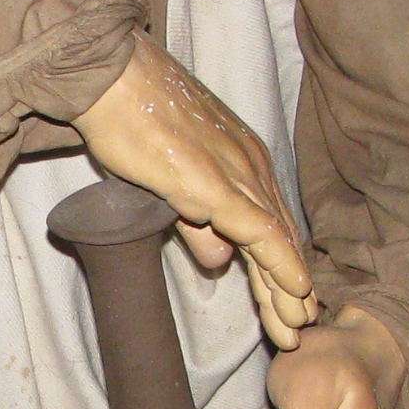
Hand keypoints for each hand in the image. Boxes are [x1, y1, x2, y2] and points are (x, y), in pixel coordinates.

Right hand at [69, 39, 317, 347]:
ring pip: (275, 242)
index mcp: (241, 162)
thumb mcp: (167, 182)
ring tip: (295, 329)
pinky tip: (296, 291)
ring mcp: (238, 173)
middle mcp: (250, 166)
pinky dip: (281, 263)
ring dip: (286, 291)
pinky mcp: (218, 184)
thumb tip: (221, 261)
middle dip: (287, 290)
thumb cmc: (131, 119)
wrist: (110, 79)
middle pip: (278, 239)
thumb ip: (196, 222)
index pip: (269, 225)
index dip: (279, 269)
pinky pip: (260, 231)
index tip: (289, 306)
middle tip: (298, 330)